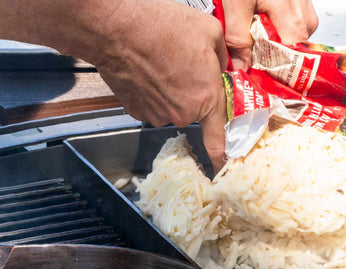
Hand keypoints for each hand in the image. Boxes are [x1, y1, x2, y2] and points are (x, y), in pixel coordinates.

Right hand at [93, 0, 229, 171]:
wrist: (118, 29)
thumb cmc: (162, 27)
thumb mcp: (210, 31)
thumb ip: (225, 55)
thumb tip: (227, 66)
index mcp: (207, 98)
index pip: (218, 137)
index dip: (223, 153)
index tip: (224, 163)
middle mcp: (183, 113)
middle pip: (194, 110)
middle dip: (193, 91)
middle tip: (183, 64)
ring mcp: (157, 114)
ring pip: (171, 106)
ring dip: (170, 89)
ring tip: (162, 62)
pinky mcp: (136, 110)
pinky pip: (151, 104)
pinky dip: (151, 91)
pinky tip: (147, 69)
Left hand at [223, 0, 318, 69]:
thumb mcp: (236, 4)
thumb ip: (238, 39)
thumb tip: (242, 69)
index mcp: (293, 21)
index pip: (292, 64)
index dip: (274, 75)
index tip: (256, 78)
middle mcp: (306, 20)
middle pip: (291, 56)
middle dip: (269, 60)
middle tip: (247, 58)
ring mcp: (307, 13)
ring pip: (291, 43)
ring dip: (270, 46)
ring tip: (251, 37)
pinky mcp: (302, 8)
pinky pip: (291, 29)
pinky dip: (274, 32)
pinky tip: (259, 26)